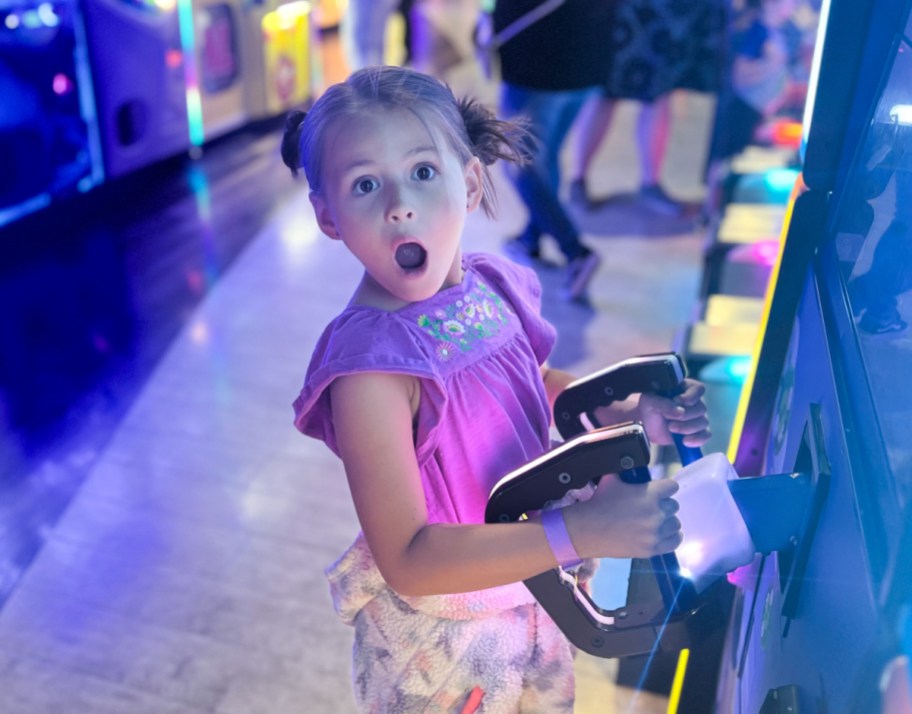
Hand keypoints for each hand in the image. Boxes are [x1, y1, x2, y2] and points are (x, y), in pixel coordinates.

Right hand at [565, 474, 682, 558]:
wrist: (588, 529)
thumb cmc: (599, 502)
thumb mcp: (611, 479)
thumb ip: (625, 470)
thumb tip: (629, 461)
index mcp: (650, 493)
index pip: (672, 487)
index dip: (665, 488)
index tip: (659, 491)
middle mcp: (657, 512)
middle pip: (674, 506)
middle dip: (663, 505)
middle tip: (651, 508)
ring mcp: (655, 532)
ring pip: (675, 524)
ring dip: (667, 522)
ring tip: (655, 522)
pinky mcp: (652, 548)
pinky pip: (674, 542)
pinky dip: (671, 537)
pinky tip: (664, 534)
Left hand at [636, 378, 710, 447]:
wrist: (646, 425)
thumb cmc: (649, 408)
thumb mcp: (650, 401)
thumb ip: (663, 404)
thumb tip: (680, 412)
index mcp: (685, 389)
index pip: (698, 388)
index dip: (691, 396)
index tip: (677, 401)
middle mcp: (694, 402)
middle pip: (701, 408)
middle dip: (685, 416)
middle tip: (669, 419)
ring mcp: (697, 417)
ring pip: (703, 422)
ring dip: (687, 428)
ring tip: (671, 428)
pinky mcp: (696, 432)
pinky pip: (705, 435)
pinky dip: (697, 439)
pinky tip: (685, 441)